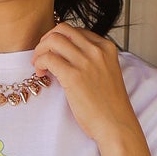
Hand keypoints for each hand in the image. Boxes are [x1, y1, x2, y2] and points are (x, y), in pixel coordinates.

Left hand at [30, 23, 141, 149]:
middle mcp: (97, 50)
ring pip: (53, 40)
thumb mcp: (106, 73)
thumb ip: (92, 60)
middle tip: (42, 55)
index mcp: (107, 47)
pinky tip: (41, 74)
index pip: (76, 31)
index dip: (60, 39)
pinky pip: (48, 58)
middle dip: (47, 40)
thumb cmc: (110, 106)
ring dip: (40, 50)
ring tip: (39, 66)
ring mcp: (85, 62)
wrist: (116, 125)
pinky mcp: (74, 76)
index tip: (54, 52)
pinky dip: (39, 63)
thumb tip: (68, 57)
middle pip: (62, 30)